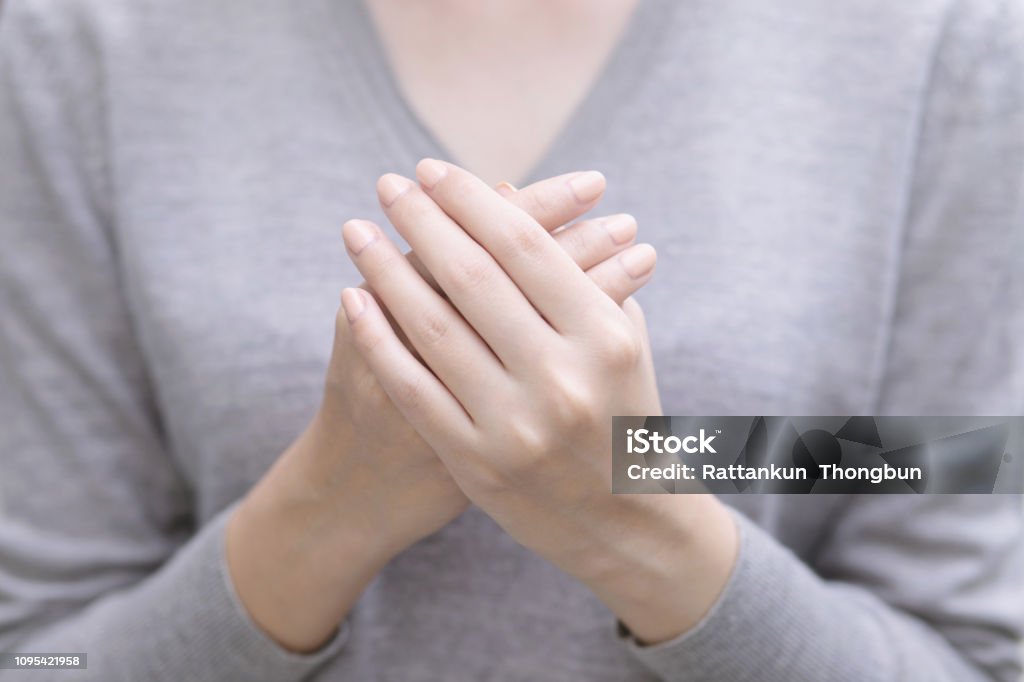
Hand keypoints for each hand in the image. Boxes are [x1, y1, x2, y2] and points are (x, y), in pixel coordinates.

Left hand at [227, 168, 655, 652]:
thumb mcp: (621, 339)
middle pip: (472, 275)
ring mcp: (515, 424)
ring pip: (433, 326)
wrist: (624, 520)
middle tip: (388, 186)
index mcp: (604, 336)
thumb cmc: (622, 410)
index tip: (432, 172)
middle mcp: (561, 377)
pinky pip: (414, 386)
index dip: (471, 200)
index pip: (524, 246)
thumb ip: (580, 271)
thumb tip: (508, 198)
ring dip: (385, 269)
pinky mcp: (476, 461)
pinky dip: (378, 338)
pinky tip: (354, 297)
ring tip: (357, 231)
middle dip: (422, 220)